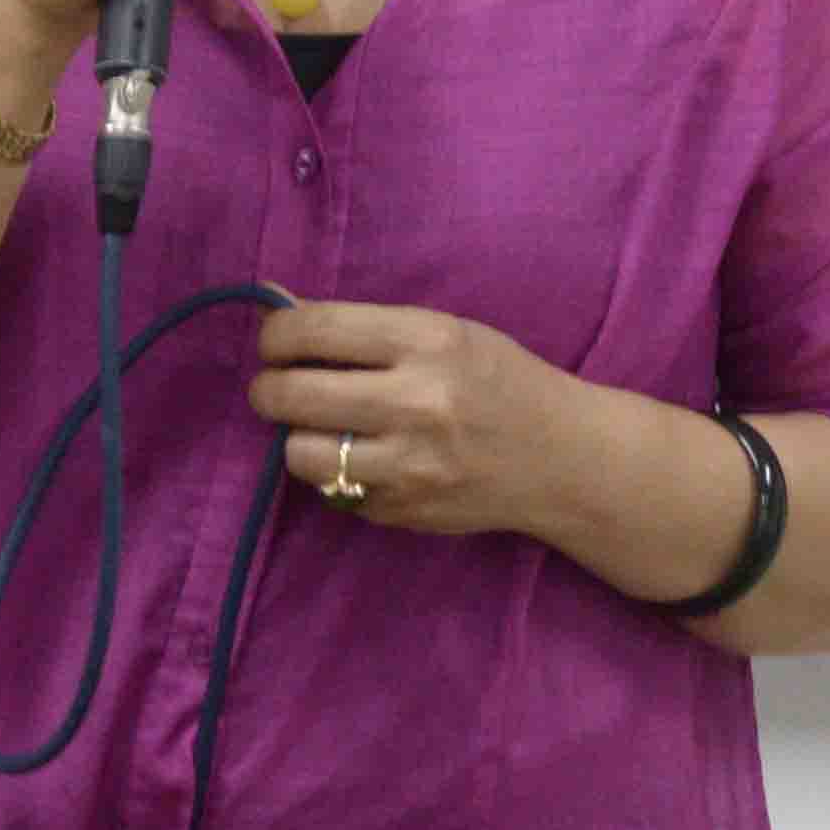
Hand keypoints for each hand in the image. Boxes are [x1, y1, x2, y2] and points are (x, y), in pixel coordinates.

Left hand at [249, 295, 576, 539]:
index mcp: (427, 341)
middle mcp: (416, 402)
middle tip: (276, 388)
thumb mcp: (446, 332)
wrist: (560, 457)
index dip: (276, 335)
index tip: (275, 343)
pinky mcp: (403, 510)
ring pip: (299, 453)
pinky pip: (334, 490)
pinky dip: (337, 474)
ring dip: (297, 438)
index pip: (314, 330)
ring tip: (319, 428)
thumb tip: (284, 319)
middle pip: (291, 394)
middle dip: (268, 388)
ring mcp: (409, 464)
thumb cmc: (499, 380)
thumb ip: (370, 329)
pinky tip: (366, 459)